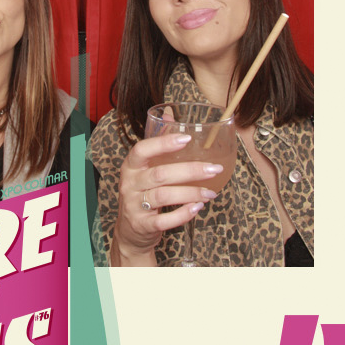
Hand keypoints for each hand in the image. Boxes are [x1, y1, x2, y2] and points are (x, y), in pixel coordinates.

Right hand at [110, 135, 223, 266]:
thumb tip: (169, 113)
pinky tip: (197, 208)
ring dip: (191, 193)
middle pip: (160, 174)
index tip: (187, 138)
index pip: (142, 150)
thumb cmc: (142, 192)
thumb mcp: (144, 168)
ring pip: (164, 196)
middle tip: (214, 169)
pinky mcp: (142, 225)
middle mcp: (130, 184)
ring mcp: (134, 205)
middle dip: (190, 171)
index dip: (163, 143)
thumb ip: (157, 142)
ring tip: (210, 193)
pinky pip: (164, 221)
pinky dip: (182, 214)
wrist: (130, 231)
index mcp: (131, 166)